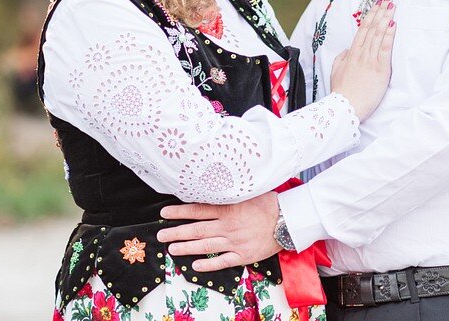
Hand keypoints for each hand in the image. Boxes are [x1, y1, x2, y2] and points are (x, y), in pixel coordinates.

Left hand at [156, 192, 280, 271]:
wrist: (288, 221)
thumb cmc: (269, 203)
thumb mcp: (247, 191)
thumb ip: (229, 191)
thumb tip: (212, 182)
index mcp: (228, 209)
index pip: (197, 210)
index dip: (179, 212)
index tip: (164, 213)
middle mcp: (227, 226)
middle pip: (196, 229)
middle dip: (176, 232)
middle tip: (160, 234)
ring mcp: (234, 242)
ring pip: (205, 246)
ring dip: (186, 248)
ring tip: (171, 248)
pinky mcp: (243, 255)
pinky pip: (222, 261)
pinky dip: (208, 264)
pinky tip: (195, 266)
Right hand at [329, 0, 396, 119]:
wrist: (345, 107)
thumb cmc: (342, 92)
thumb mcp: (336, 72)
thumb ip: (342, 58)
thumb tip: (348, 50)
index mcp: (351, 54)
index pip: (362, 30)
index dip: (370, 16)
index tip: (376, 5)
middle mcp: (361, 54)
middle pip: (372, 28)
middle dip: (380, 12)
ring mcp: (370, 60)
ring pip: (378, 34)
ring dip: (386, 18)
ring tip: (392, 6)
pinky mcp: (380, 69)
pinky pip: (385, 48)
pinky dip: (389, 35)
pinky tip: (393, 24)